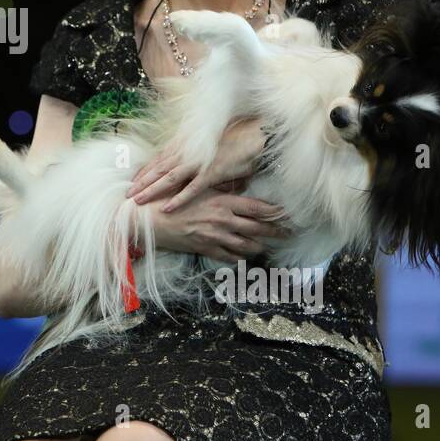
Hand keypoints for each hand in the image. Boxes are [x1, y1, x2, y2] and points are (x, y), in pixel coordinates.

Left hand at [126, 118, 272, 214]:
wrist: (253, 136)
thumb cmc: (232, 142)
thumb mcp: (208, 148)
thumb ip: (196, 159)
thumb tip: (189, 170)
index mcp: (185, 146)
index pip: (159, 159)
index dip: (145, 171)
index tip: (133, 181)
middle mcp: (187, 153)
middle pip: (158, 169)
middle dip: (141, 182)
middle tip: (126, 195)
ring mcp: (197, 162)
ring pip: (168, 178)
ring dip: (152, 190)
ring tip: (138, 201)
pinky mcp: (211, 172)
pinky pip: (191, 188)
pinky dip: (179, 199)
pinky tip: (168, 208)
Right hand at [145, 188, 290, 262]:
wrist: (149, 219)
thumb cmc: (171, 198)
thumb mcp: (197, 186)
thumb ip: (221, 186)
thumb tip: (240, 183)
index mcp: (223, 202)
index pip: (257, 208)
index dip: (275, 212)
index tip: (288, 214)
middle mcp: (223, 220)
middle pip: (258, 228)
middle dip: (276, 231)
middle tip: (290, 233)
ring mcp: (215, 236)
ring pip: (247, 245)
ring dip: (260, 246)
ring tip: (269, 246)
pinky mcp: (205, 249)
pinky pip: (229, 257)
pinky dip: (240, 257)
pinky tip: (244, 256)